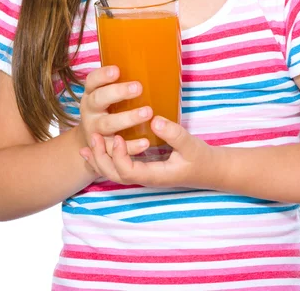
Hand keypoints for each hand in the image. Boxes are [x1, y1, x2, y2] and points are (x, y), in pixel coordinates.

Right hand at [77, 65, 152, 158]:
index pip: (92, 81)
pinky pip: (115, 149)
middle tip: (138, 87)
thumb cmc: (108, 109)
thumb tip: (153, 61)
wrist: (91, 141)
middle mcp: (90, 110)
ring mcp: (95, 130)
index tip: (117, 70)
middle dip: (118, 93)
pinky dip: (131, 146)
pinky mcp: (103, 149)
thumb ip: (122, 82)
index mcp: (91, 93)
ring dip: (127, 118)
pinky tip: (146, 142)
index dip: (103, 75)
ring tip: (147, 113)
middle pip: (99, 100)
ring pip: (107, 124)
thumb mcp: (107, 94)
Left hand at [79, 115, 215, 188]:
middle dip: (100, 158)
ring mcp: (143, 174)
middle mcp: (145, 178)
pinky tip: (97, 147)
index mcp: (155, 175)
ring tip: (88, 142)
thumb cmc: (201, 159)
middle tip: (93, 136)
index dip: (118, 156)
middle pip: (114, 175)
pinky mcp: (143, 167)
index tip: (118, 137)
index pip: (128, 172)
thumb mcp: (191, 145)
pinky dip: (105, 158)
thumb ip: (174, 134)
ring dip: (99, 158)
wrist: (210, 170)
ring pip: (114, 173)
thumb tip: (155, 121)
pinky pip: (119, 167)